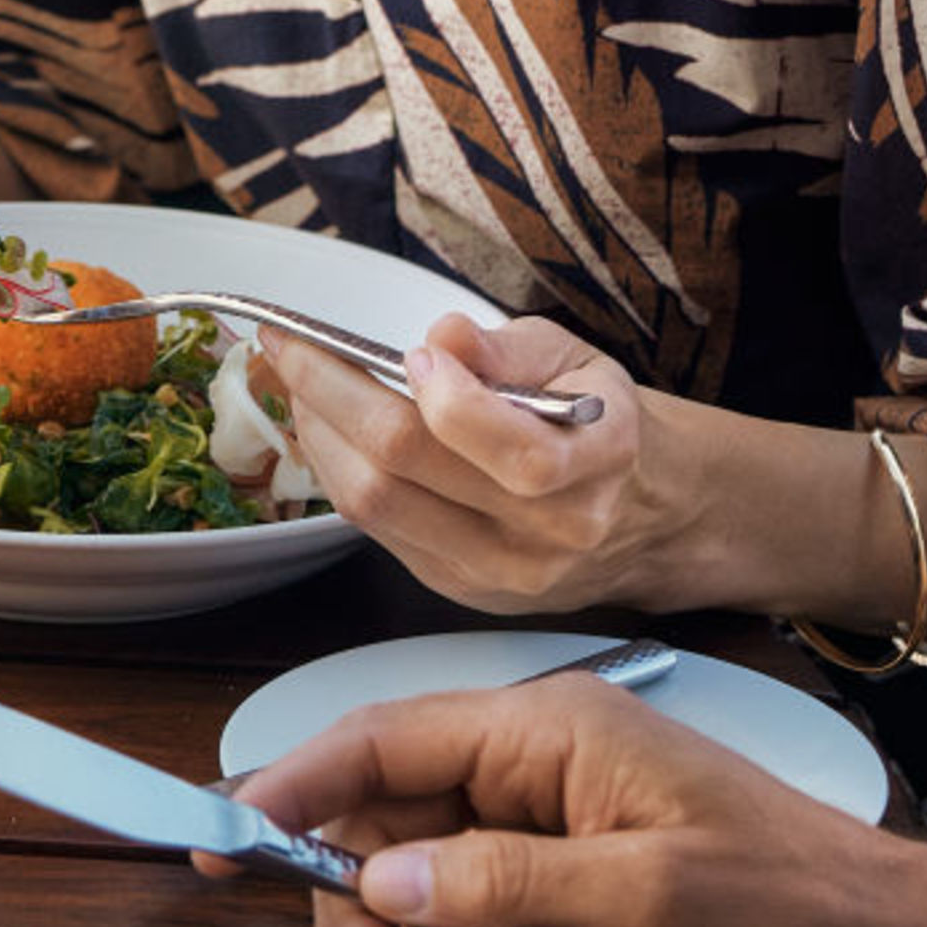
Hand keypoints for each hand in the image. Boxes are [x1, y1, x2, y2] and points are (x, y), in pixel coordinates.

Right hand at [231, 679, 926, 926]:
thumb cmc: (785, 901)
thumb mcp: (637, 897)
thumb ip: (496, 883)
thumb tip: (377, 882)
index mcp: (543, 733)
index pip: (379, 740)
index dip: (289, 785)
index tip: (218, 841)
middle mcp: (534, 780)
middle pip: (391, 851)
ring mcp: (553, 850)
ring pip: (447, 926)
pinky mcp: (575, 915)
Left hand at [268, 315, 686, 613]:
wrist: (635, 513)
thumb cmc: (594, 420)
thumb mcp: (574, 360)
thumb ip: (506, 349)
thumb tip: (441, 338)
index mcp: (598, 460)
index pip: (511, 448)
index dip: (446, 395)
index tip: (412, 352)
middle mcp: (551, 530)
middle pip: (408, 468)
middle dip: (332, 395)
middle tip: (292, 346)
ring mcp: (500, 571)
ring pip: (374, 503)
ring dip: (319, 434)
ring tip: (300, 381)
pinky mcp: (459, 589)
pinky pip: (375, 529)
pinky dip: (338, 471)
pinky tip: (328, 429)